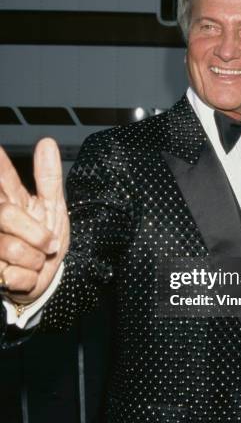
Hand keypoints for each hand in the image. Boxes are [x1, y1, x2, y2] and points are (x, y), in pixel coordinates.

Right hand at [0, 138, 69, 304]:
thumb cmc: (46, 241)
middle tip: (50, 244)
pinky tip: (24, 276)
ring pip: (13, 248)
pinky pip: (13, 276)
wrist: (45, 280)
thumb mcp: (54, 207)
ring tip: (36, 260)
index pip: (1, 178)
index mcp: (9, 201)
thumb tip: (46, 142)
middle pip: (7, 215)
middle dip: (37, 234)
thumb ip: (48, 178)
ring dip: (35, 260)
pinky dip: (28, 279)